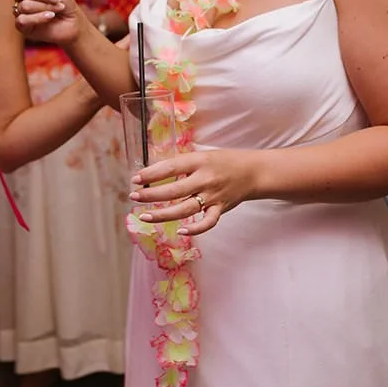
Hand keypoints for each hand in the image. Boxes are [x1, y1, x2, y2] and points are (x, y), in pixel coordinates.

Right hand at [0, 0, 85, 47]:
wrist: (72, 24)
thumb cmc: (65, 3)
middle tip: (56, 0)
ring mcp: (19, 10)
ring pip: (24, 5)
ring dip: (44, 7)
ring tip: (55, 9)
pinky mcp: (21, 25)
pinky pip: (23, 19)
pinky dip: (39, 18)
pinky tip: (49, 17)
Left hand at [130, 149, 259, 235]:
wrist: (253, 172)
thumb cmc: (224, 161)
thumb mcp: (202, 155)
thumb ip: (182, 164)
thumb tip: (154, 172)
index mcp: (199, 161)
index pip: (170, 168)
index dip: (151, 174)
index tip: (135, 179)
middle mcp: (205, 179)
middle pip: (174, 190)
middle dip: (151, 195)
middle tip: (134, 197)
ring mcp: (213, 196)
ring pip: (185, 209)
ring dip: (163, 214)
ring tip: (145, 216)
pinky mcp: (221, 209)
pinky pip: (207, 222)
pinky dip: (195, 228)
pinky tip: (181, 231)